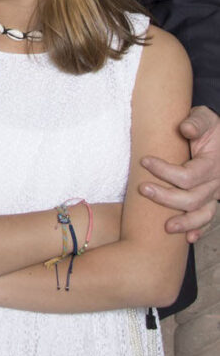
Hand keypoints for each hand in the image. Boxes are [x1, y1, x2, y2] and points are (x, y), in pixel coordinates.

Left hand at [139, 104, 219, 242]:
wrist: (219, 135)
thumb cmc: (207, 126)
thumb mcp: (204, 117)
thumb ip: (196, 122)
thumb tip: (185, 128)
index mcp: (212, 164)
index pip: (188, 175)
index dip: (165, 171)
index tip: (144, 161)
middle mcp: (216, 182)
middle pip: (192, 198)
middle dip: (166, 197)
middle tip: (143, 189)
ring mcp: (215, 193)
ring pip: (203, 215)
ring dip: (184, 222)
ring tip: (165, 227)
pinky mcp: (212, 199)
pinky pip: (208, 219)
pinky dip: (199, 230)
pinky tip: (188, 238)